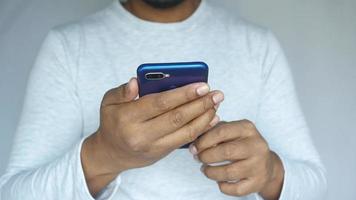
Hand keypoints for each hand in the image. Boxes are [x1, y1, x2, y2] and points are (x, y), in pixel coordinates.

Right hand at [81, 78, 223, 195]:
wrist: (111, 154)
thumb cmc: (112, 122)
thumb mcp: (108, 102)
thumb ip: (122, 91)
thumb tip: (136, 81)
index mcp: (127, 118)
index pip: (160, 103)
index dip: (183, 94)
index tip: (202, 85)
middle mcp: (141, 135)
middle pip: (177, 118)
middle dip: (200, 104)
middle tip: (216, 94)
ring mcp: (153, 147)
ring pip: (185, 132)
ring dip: (204, 117)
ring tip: (216, 104)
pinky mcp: (162, 153)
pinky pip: (185, 140)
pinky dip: (200, 128)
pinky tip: (211, 118)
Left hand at [190, 120, 283, 199]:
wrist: (267, 164)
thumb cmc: (241, 145)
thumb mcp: (231, 131)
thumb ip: (213, 132)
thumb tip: (195, 144)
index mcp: (247, 128)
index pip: (221, 132)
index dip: (203, 141)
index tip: (194, 148)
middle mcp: (256, 145)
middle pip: (226, 152)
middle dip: (206, 156)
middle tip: (198, 158)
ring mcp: (259, 165)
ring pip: (229, 172)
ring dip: (211, 172)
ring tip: (205, 169)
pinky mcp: (258, 182)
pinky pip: (235, 189)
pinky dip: (223, 186)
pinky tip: (219, 181)